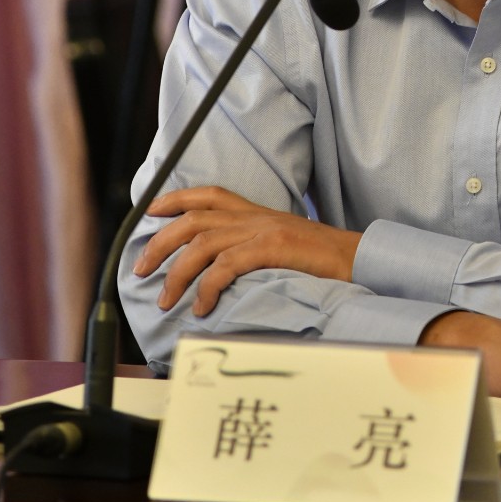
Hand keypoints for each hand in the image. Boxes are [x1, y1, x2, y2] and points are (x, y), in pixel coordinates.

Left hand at [132, 187, 361, 316]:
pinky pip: (227, 265)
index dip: (175, 198)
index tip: (149, 211)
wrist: (359, 259)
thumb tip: (225, 269)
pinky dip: (207, 287)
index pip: (209, 195)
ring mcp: (264, 230)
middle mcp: (256, 217)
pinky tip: (201, 307)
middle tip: (141, 270)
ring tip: (165, 300)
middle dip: (159, 242)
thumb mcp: (284, 245)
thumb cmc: (323, 260)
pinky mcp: (273, 248)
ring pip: (202, 243)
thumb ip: (255, 246)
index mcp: (257, 213)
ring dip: (176, 273)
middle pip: (193, 219)